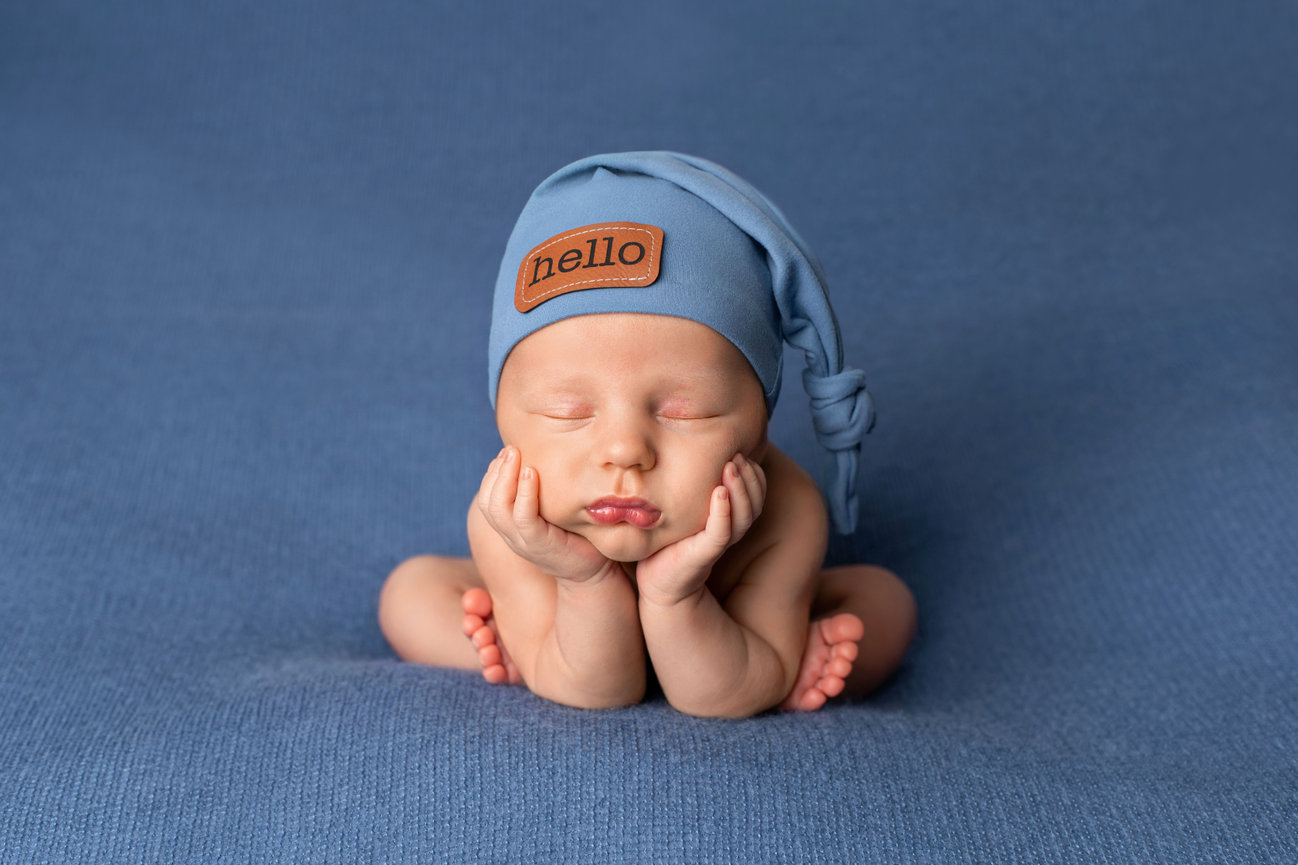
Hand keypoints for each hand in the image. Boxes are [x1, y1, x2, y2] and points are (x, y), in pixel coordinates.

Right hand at [477, 446, 614, 583]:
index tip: (508, 452)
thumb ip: (543, 492)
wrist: (594, 574)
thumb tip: (541, 458)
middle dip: (496, 471)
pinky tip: (531, 473)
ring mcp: (523, 542)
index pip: (488, 498)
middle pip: (487, 502)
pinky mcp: (540, 545)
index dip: (494, 473)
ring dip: (505, 477)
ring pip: (498, 509)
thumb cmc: (578, 536)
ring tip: (516, 455)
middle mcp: (512, 536)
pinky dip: (524, 493)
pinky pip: (524, 518)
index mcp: (512, 527)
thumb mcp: (555, 512)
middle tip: (510, 448)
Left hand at [636, 453, 766, 606]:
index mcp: (729, 520)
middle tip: (737, 455)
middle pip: (754, 505)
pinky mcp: (703, 554)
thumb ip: (697, 487)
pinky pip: (721, 533)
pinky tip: (720, 492)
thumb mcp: (685, 509)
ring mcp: (717, 544)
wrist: (657, 581)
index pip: (756, 497)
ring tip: (731, 466)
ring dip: (740, 489)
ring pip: (742, 517)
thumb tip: (694, 450)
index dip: (755, 476)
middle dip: (749, 478)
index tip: (744, 452)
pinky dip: (723, 512)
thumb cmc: (669, 540)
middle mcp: (728, 532)